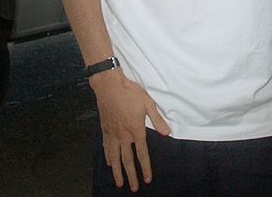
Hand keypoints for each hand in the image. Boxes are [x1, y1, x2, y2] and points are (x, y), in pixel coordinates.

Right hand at [90, 69, 170, 191]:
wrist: (109, 86)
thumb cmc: (130, 93)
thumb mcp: (148, 104)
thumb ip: (157, 120)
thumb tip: (167, 132)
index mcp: (136, 130)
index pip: (142, 154)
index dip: (145, 168)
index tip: (147, 179)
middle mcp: (123, 136)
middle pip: (127, 160)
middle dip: (131, 176)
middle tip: (134, 188)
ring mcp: (112, 134)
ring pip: (114, 157)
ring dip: (118, 171)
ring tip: (119, 182)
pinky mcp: (105, 129)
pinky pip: (106, 147)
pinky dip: (108, 157)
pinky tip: (110, 163)